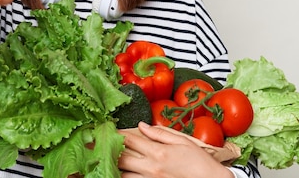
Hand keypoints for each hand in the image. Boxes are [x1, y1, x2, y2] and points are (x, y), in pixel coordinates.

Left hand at [118, 122, 232, 177]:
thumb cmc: (199, 161)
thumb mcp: (181, 141)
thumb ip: (159, 133)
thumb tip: (142, 125)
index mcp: (158, 152)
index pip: (130, 139)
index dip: (117, 132)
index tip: (107, 128)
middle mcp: (151, 168)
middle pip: (121, 157)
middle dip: (108, 148)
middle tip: (98, 143)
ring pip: (123, 174)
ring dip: (114, 165)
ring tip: (107, 157)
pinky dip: (124, 176)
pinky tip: (119, 171)